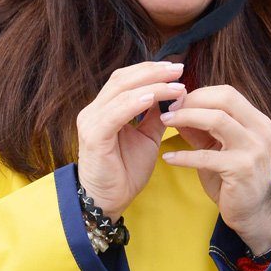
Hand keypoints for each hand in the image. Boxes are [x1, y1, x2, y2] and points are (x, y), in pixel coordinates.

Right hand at [75, 61, 187, 217]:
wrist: (108, 201)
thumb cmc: (125, 172)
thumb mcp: (147, 138)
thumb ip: (155, 116)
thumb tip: (173, 94)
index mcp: (105, 109)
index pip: (126, 79)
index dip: (151, 70)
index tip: (177, 69)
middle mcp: (94, 111)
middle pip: (123, 79)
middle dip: (153, 71)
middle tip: (179, 69)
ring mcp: (91, 122)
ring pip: (121, 92)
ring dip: (151, 85)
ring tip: (176, 85)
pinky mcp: (93, 137)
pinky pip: (115, 114)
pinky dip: (134, 104)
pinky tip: (153, 98)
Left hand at [159, 84, 270, 247]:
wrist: (252, 212)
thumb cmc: (232, 178)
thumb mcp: (216, 148)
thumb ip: (199, 129)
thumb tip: (174, 109)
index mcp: (255, 120)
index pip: (226, 93)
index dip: (199, 93)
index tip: (175, 100)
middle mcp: (258, 129)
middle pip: (224, 99)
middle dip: (192, 101)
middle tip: (167, 109)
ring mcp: (252, 148)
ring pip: (217, 120)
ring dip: (186, 118)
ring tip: (164, 123)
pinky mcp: (241, 169)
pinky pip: (207, 157)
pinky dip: (184, 156)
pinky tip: (168, 159)